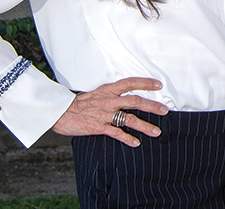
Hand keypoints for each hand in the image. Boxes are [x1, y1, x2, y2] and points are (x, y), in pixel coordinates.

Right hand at [49, 77, 168, 145]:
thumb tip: (125, 96)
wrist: (59, 112)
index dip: (145, 83)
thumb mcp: (95, 93)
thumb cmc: (77, 104)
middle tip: (165, 111)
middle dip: (152, 106)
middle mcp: (108, 100)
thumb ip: (110, 95)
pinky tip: (136, 143)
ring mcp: (104, 114)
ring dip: (145, 126)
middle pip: (134, 101)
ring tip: (156, 132)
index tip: (158, 85)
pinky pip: (116, 133)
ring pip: (129, 119)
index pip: (129, 83)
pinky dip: (127, 138)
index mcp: (107, 90)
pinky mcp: (98, 127)